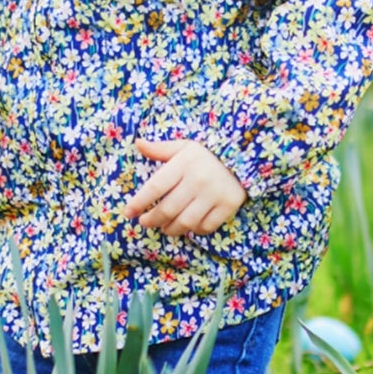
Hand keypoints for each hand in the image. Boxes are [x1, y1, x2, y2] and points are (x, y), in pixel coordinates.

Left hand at [124, 137, 247, 236]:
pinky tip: (188, 226)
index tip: (128, 212)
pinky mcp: (228, 206)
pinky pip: (206, 226)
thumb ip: (160, 149)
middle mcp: (198, 180)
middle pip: (168, 209)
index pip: (155, 187)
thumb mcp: (184, 147)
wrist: (244, 157)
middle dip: (152, 219)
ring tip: (163, 228)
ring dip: (170, 229)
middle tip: (144, 222)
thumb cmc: (206, 154)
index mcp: (184, 164)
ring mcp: (214, 195)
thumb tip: (138, 143)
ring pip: (186, 222)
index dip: (139, 202)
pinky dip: (194, 230)